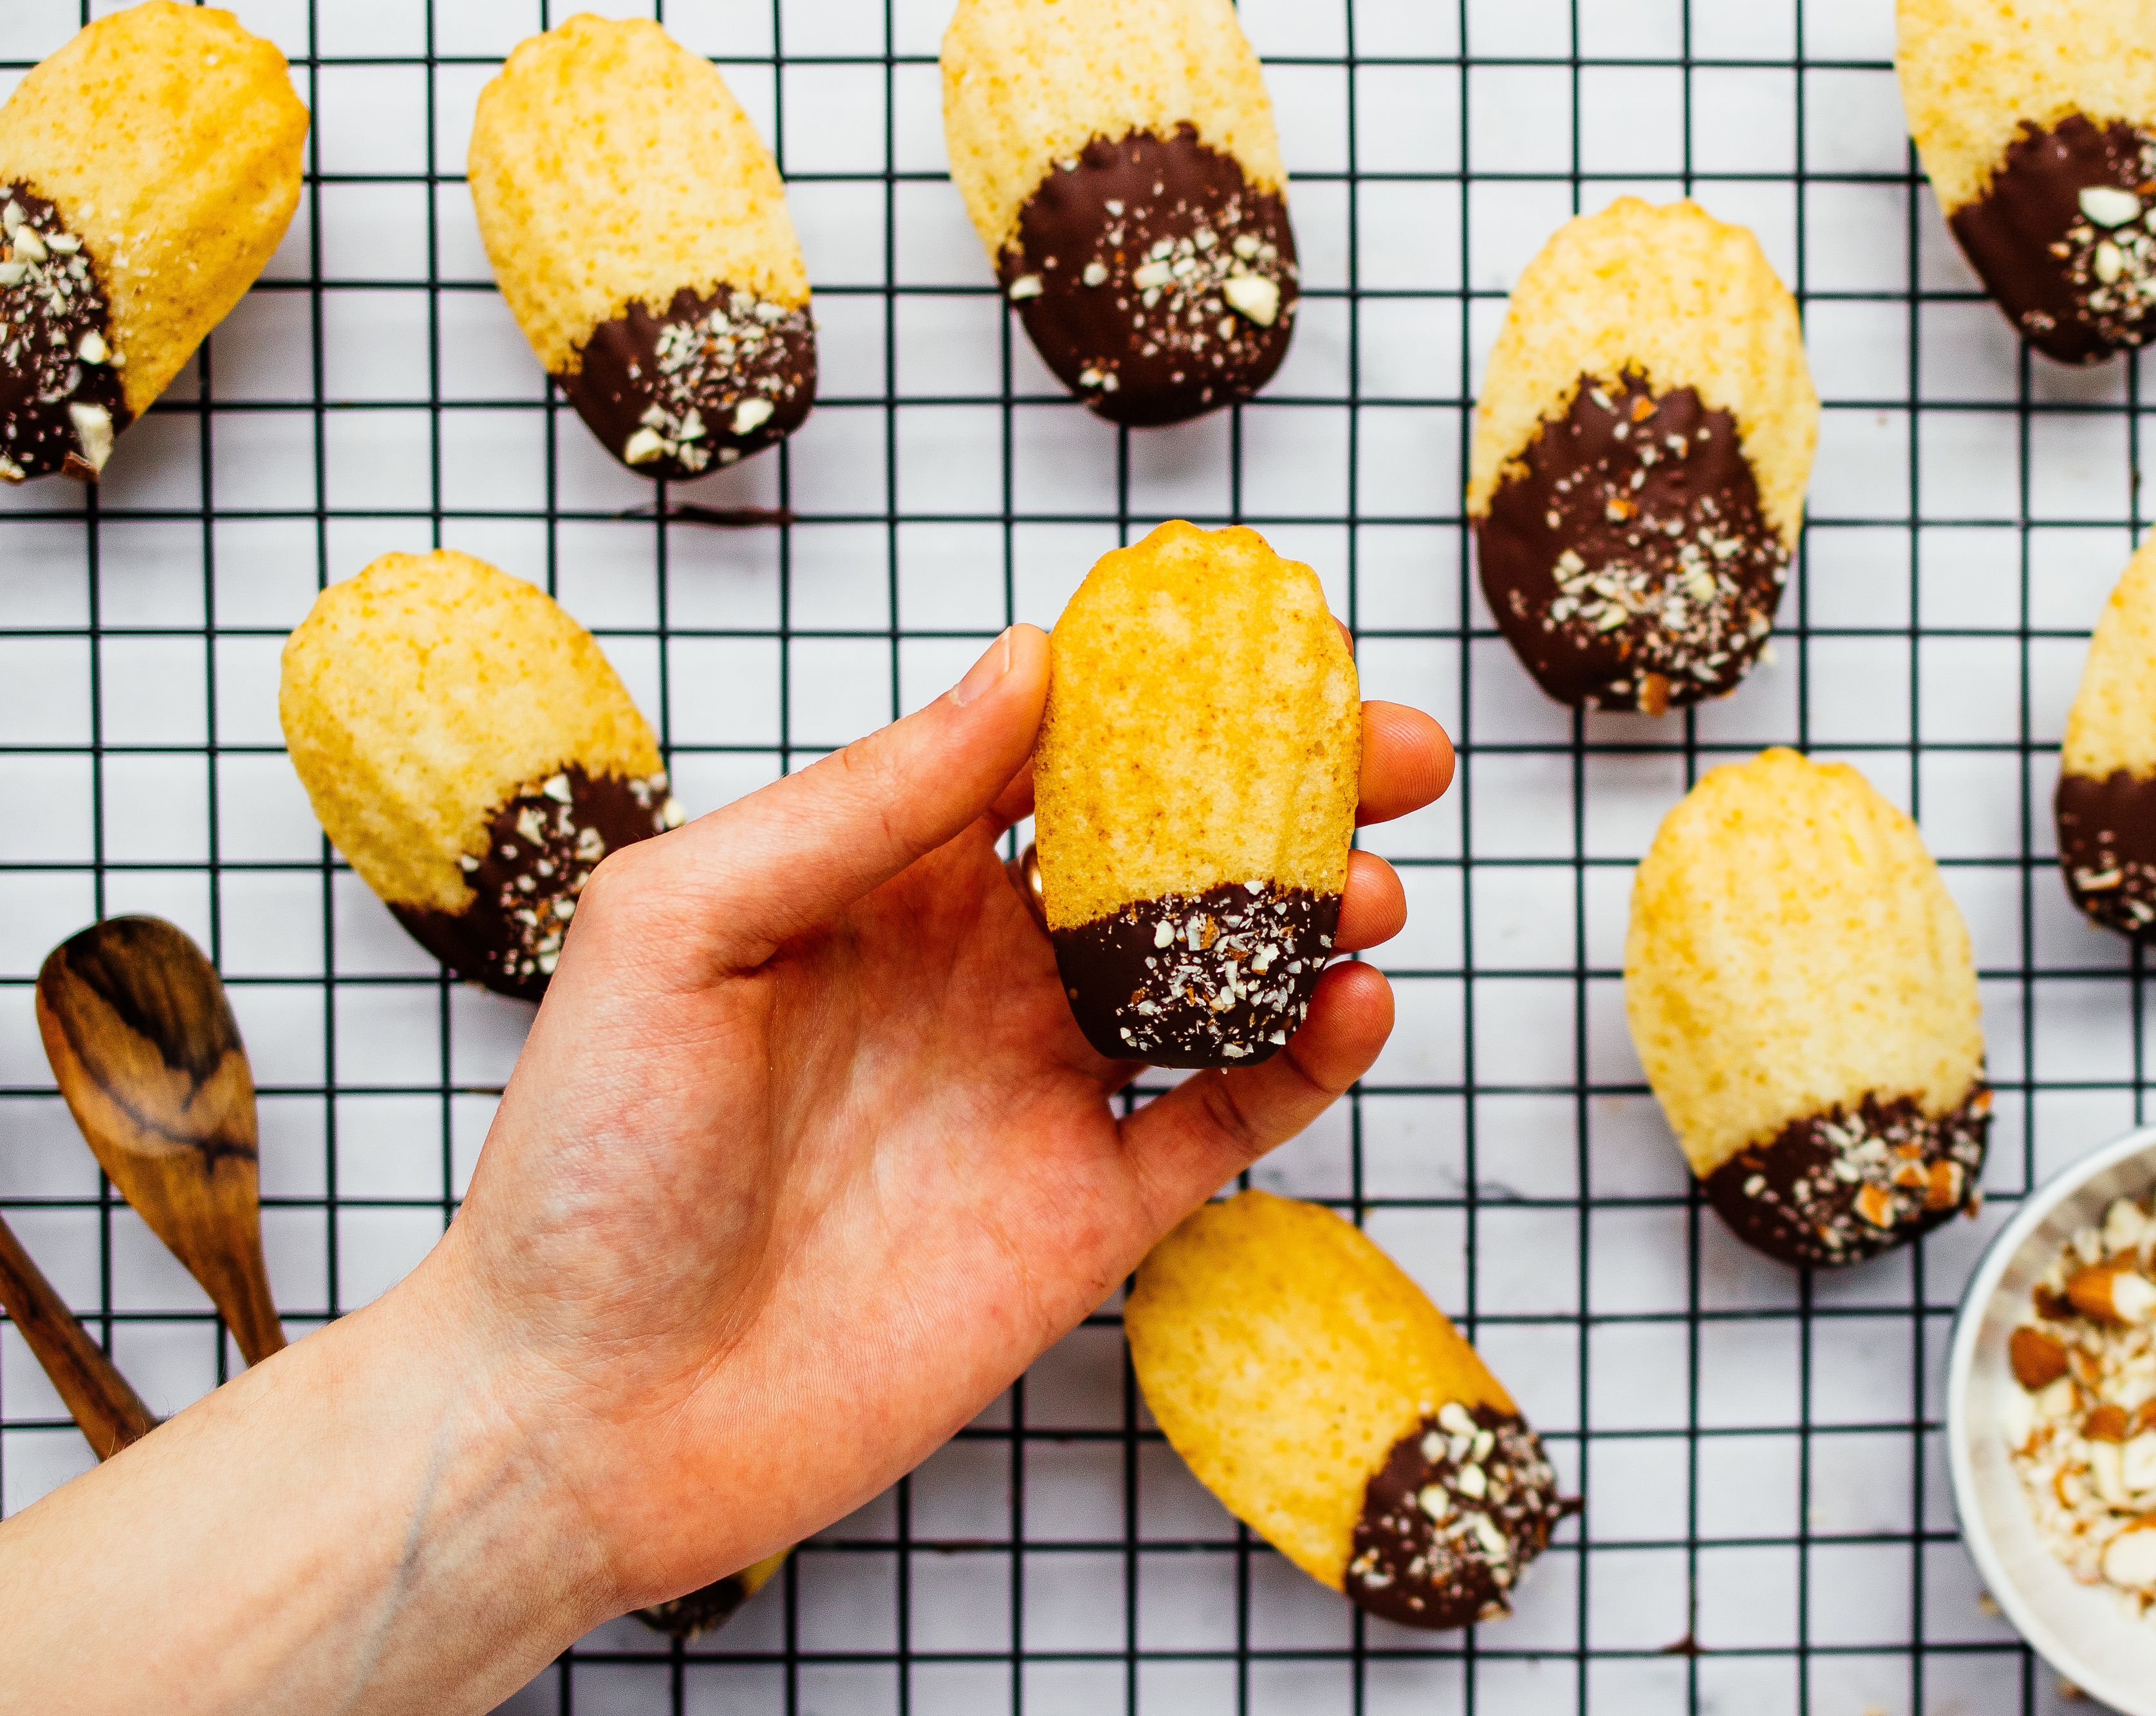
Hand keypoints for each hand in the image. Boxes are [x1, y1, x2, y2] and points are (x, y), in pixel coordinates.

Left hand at [425, 621, 1453, 1610]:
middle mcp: (979, 969)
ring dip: (1313, 921)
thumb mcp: (684, 928)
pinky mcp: (1085, 1214)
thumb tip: (1026, 663)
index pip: (1055, 749)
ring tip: (1377, 887)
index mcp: (884, 880)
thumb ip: (862, 801)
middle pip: (1170, 851)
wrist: (582, 1414)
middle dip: (1293, 794)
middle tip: (1401, 753)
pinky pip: (1225, 1118)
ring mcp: (1040, 1090)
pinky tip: (1353, 1006)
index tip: (1272, 644)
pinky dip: (1306, 1063)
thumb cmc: (587, 1161)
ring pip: (1220, 975)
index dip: (1167, 692)